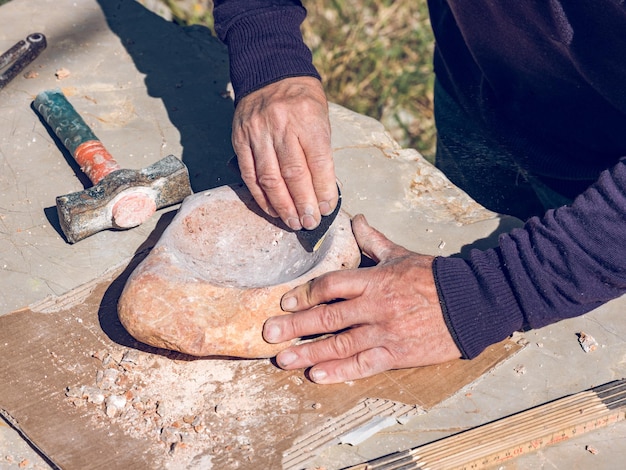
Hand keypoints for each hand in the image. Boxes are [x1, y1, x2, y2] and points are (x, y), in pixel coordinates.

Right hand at [232, 76, 337, 229]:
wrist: (269, 71)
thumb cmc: (302, 99)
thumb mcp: (320, 117)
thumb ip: (320, 151)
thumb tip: (323, 191)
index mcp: (307, 118)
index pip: (318, 162)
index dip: (323, 190)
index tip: (326, 208)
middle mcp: (281, 125)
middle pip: (293, 173)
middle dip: (303, 203)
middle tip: (310, 223)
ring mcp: (258, 132)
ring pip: (269, 177)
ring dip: (282, 205)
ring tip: (292, 222)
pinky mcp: (240, 139)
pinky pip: (250, 173)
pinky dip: (260, 195)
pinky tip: (272, 209)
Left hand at [262, 214, 461, 382]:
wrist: (471, 303)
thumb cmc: (434, 277)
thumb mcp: (401, 254)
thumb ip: (373, 240)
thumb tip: (356, 219)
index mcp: (374, 279)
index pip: (329, 286)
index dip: (304, 294)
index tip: (285, 303)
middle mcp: (374, 306)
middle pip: (326, 317)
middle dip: (294, 326)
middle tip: (269, 333)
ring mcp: (384, 332)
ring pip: (339, 344)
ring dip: (308, 353)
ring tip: (283, 360)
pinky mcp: (397, 353)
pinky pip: (363, 365)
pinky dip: (339, 371)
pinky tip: (316, 375)